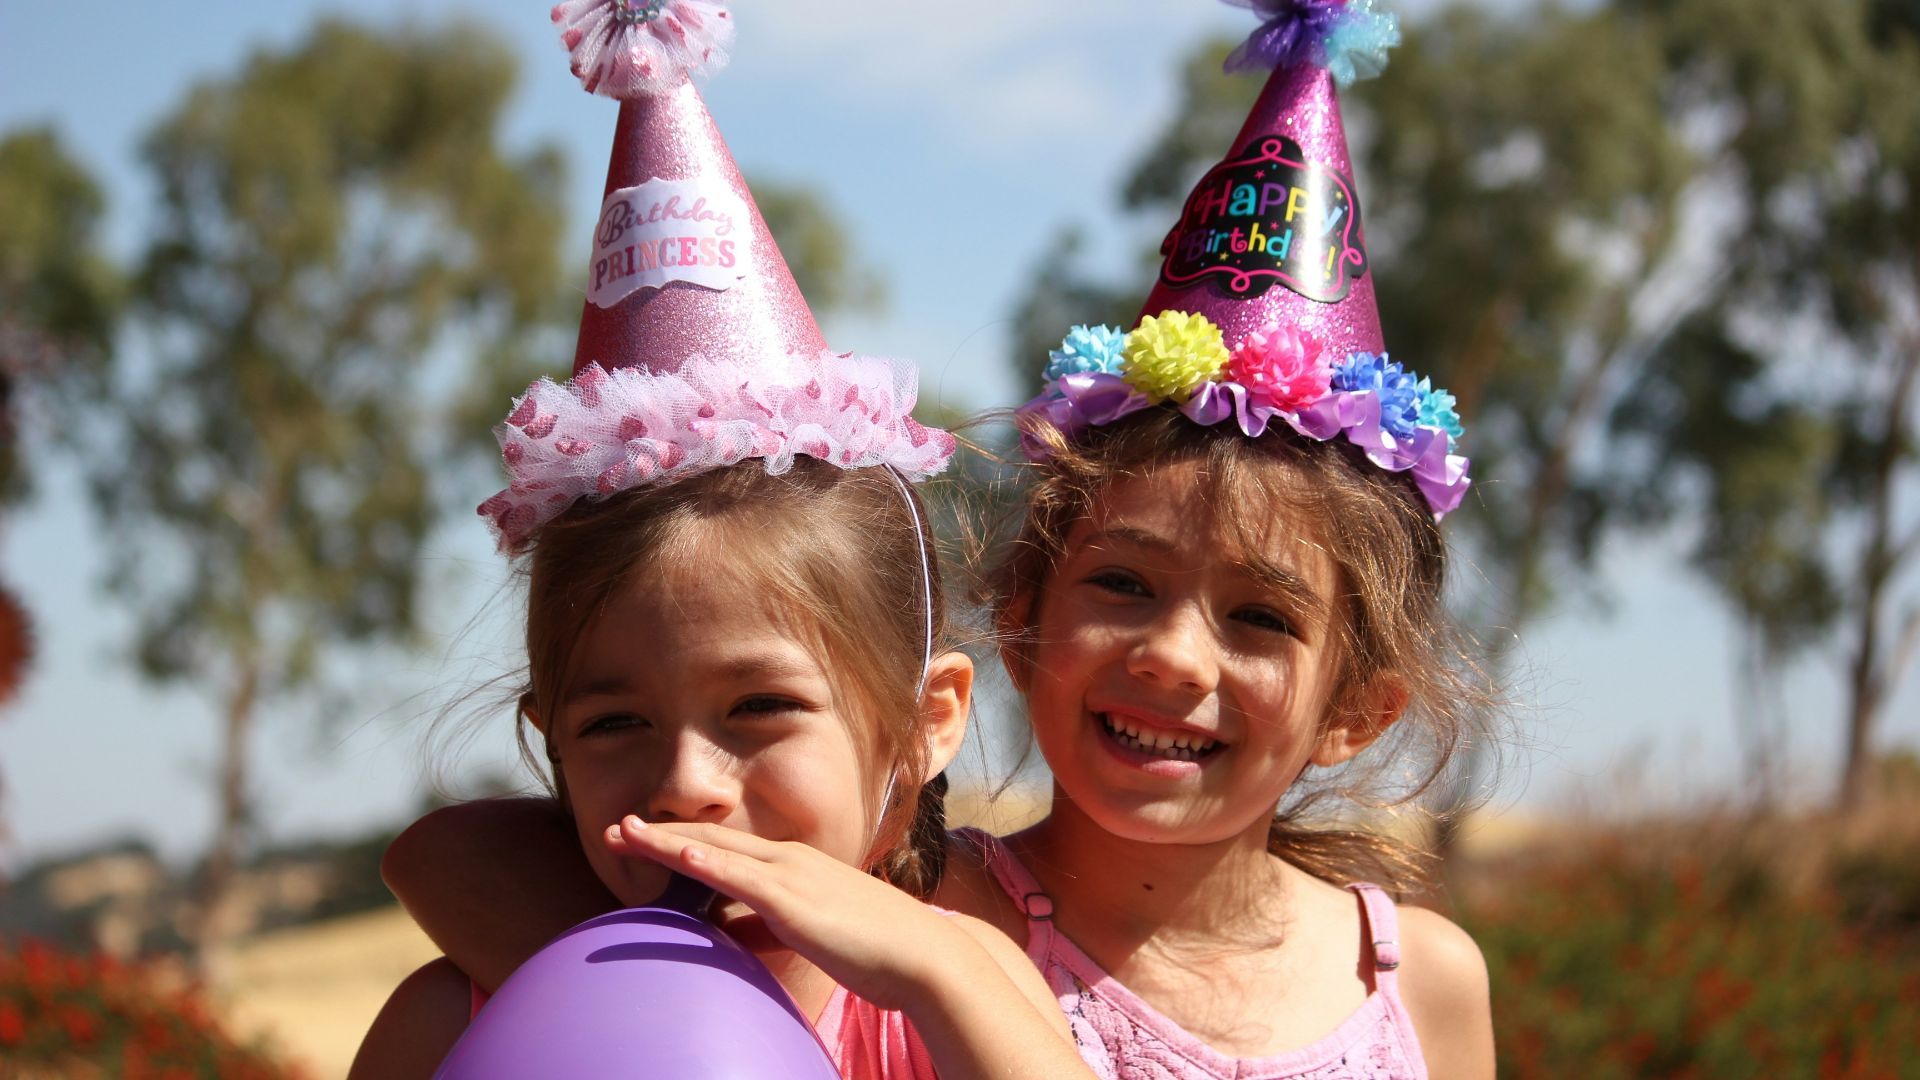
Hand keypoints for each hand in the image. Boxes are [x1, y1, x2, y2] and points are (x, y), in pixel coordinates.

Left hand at [605, 815, 964, 1010]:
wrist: (921, 957)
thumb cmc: (875, 950)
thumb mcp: (812, 934)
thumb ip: (772, 927)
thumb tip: (733, 934)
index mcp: (795, 866)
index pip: (728, 847)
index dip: (682, 840)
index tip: (643, 836)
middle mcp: (789, 860)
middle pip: (712, 839)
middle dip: (660, 832)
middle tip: (615, 828)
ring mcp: (792, 875)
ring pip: (716, 851)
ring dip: (665, 841)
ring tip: (622, 834)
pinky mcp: (794, 900)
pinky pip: (741, 878)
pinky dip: (705, 862)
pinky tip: (677, 854)